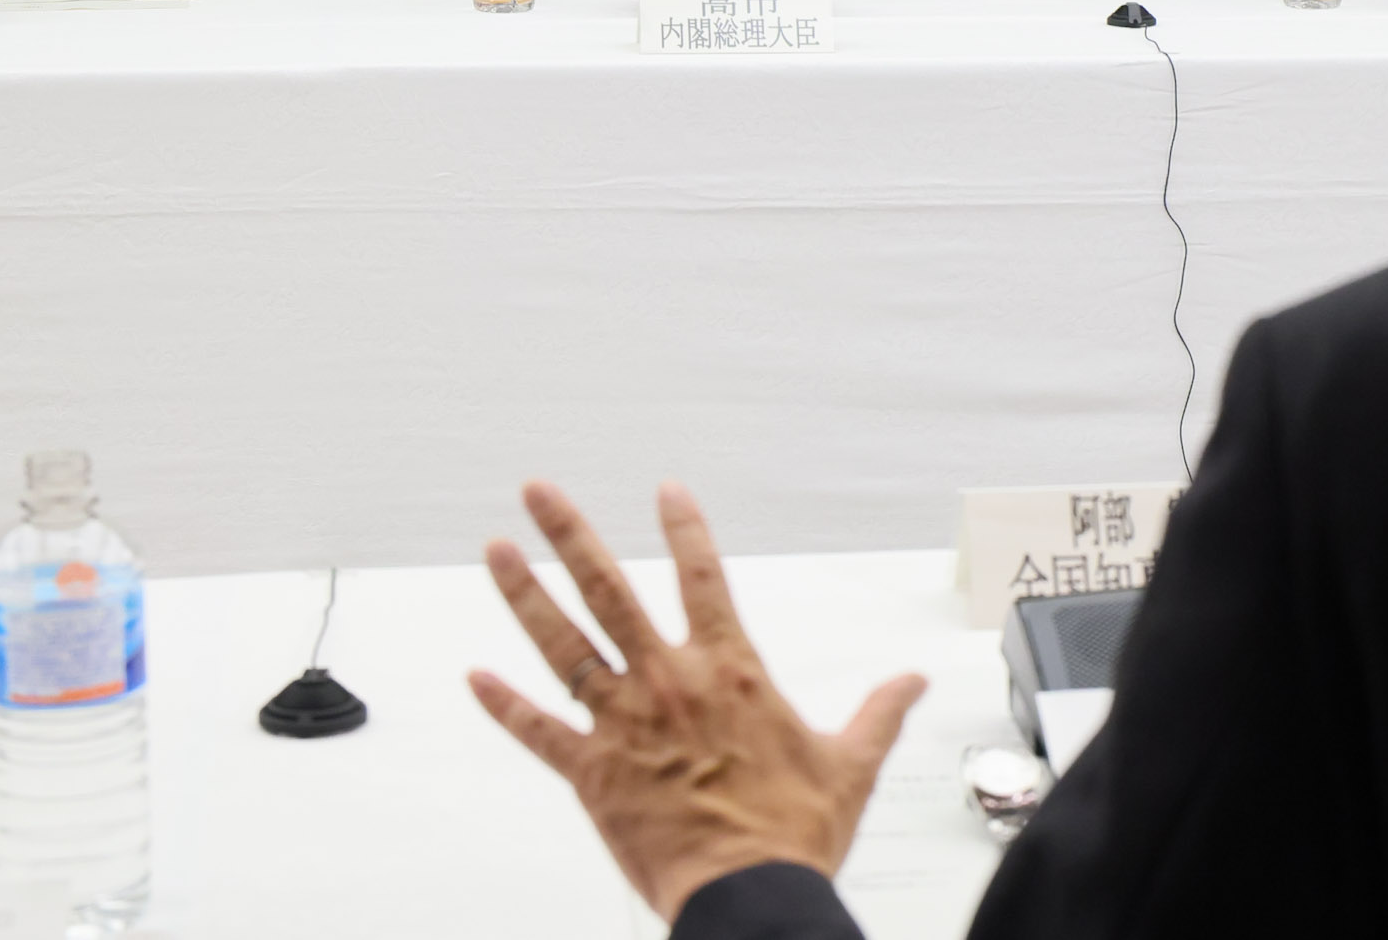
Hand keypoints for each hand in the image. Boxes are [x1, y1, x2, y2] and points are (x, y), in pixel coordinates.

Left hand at [470, 481, 926, 921]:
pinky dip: (503, 705)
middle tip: (538, 492)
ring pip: (562, 645)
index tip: (667, 490)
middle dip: (569, 534)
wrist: (750, 896)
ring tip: (496, 552)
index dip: (685, 528)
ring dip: (524, 594)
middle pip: (609, 590)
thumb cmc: (793, 834)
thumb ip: (878, 713)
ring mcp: (623, 725)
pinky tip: (476, 679)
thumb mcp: (850, 765)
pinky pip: (537, 732)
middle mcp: (668, 684)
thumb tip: (911, 683)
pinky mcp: (591, 774)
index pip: (703, 578)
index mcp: (730, 673)